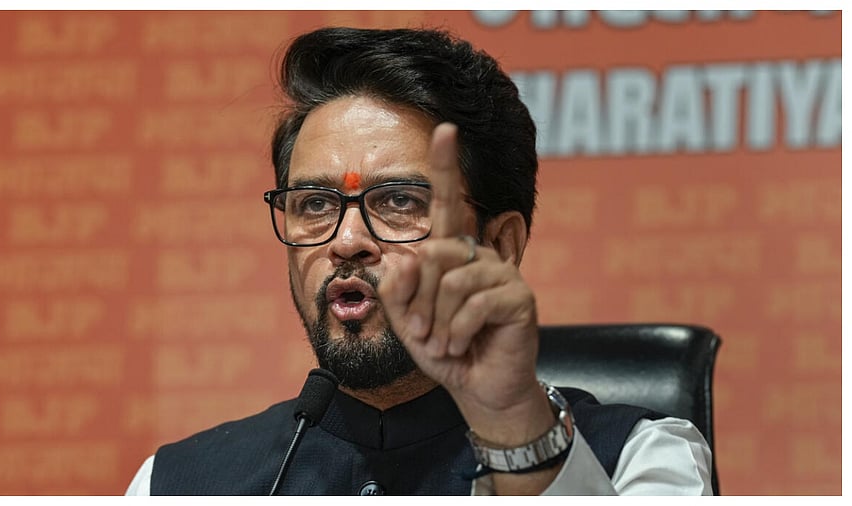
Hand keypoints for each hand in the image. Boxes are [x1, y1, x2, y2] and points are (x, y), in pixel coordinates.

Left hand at [379, 123, 553, 443]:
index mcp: (450, 254)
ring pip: (451, 282)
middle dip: (417, 301)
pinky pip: (474, 303)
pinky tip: (464, 344)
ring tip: (445, 342)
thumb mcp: (406, 322)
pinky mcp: (518, 296)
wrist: (477, 387)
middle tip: (423, 332)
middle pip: (433, 253)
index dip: (446, 168)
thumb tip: (402, 255)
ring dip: (438, 321)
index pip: (448, 204)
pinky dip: (458, 330)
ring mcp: (501, 273)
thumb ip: (396, 290)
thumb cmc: (443, 349)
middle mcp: (477, 254)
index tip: (446, 130)